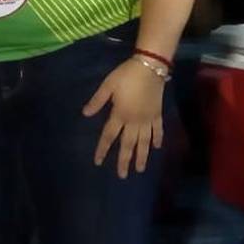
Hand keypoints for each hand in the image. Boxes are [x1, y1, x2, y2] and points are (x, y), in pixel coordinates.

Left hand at [83, 58, 165, 178]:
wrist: (150, 68)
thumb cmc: (126, 75)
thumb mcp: (108, 85)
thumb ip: (97, 101)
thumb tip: (85, 114)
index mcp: (120, 115)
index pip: (109, 136)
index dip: (103, 149)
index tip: (98, 162)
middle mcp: (134, 121)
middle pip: (128, 144)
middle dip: (124, 160)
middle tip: (123, 175)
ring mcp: (148, 119)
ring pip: (144, 142)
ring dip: (142, 156)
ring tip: (140, 169)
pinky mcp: (157, 114)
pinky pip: (158, 130)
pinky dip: (157, 139)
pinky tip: (156, 148)